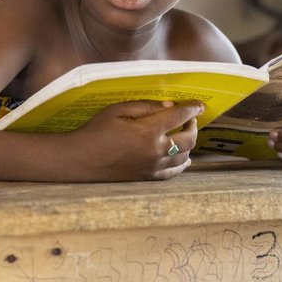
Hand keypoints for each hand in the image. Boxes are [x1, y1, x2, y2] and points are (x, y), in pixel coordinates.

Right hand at [73, 100, 203, 180]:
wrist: (81, 159)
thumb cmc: (97, 131)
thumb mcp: (119, 110)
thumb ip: (146, 107)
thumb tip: (169, 106)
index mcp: (148, 131)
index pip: (179, 116)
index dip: (192, 108)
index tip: (199, 104)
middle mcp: (155, 151)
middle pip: (189, 138)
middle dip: (193, 125)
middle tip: (190, 119)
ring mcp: (153, 167)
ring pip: (185, 156)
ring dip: (190, 143)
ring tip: (185, 134)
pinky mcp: (148, 177)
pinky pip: (173, 172)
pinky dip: (182, 164)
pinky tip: (184, 158)